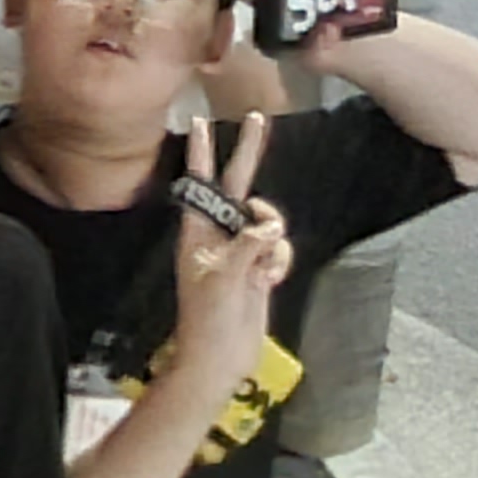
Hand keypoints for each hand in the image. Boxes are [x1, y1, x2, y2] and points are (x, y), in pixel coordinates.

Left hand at [168, 112, 290, 379]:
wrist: (220, 359)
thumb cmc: (209, 320)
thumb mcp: (225, 277)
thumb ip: (248, 244)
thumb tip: (271, 227)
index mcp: (197, 233)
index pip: (200, 183)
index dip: (202, 152)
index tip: (201, 121)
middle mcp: (218, 236)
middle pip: (238, 186)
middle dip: (249, 154)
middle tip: (258, 117)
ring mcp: (240, 251)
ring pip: (268, 221)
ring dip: (273, 240)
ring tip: (263, 268)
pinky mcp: (259, 268)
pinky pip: (278, 248)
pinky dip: (279, 261)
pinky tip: (269, 281)